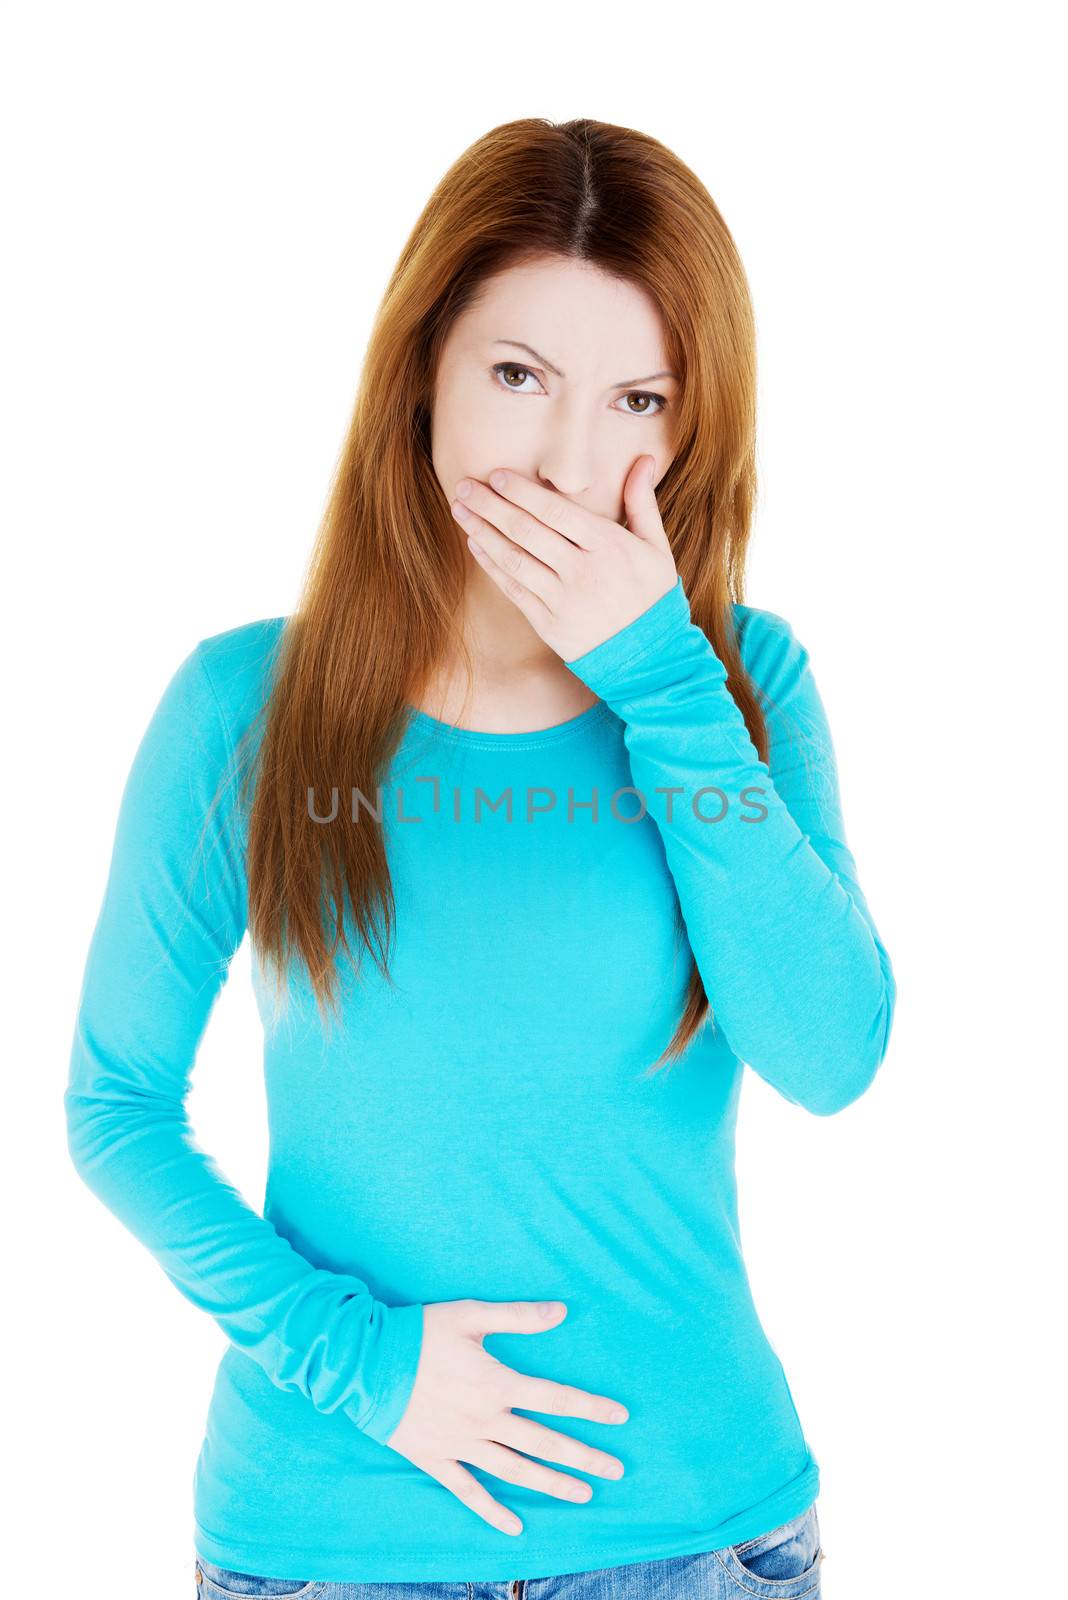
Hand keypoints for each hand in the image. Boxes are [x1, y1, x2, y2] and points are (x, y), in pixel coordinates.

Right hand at [384, 1298, 628, 1536]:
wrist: (365, 1362)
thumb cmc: (420, 1333)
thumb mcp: (471, 1314)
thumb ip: (518, 1316)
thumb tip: (562, 1311)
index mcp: (497, 1383)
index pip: (556, 1398)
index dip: (591, 1408)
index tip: (621, 1417)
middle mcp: (485, 1420)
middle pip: (545, 1442)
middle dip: (584, 1457)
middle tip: (617, 1471)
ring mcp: (461, 1444)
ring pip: (515, 1470)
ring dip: (551, 1484)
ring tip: (583, 1495)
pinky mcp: (436, 1459)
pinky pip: (468, 1492)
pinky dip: (492, 1510)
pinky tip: (514, 1527)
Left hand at [449, 456, 677, 660]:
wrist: (650, 658)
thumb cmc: (652, 597)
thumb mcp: (656, 548)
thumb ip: (642, 502)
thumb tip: (644, 458)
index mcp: (608, 546)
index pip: (555, 511)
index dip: (521, 492)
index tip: (495, 475)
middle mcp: (582, 571)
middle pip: (526, 531)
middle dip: (490, 505)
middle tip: (463, 486)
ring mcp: (563, 600)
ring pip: (514, 559)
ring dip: (482, 532)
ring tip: (459, 511)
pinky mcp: (549, 624)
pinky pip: (513, 589)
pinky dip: (492, 565)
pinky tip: (475, 544)